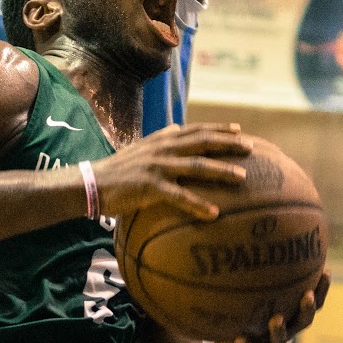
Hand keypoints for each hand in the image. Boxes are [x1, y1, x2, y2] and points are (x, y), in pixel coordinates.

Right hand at [94, 123, 250, 221]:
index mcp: (161, 140)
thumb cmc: (118, 170)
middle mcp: (162, 149)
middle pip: (201, 142)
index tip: (238, 129)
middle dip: (228, 143)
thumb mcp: (141, 149)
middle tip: (251, 147)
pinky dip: (197, 204)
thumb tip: (177, 129)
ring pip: (196, 166)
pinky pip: (179, 196)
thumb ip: (160, 139)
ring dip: (221, 170)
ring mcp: (157, 167)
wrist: (92, 183)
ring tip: (242, 177)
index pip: (195, 130)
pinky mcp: (150, 187)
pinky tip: (213, 214)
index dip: (217, 128)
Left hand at [207, 272, 329, 342]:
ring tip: (275, 319)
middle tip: (307, 295)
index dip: (322, 289)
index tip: (327, 270)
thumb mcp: (253, 292)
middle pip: (303, 321)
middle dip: (307, 308)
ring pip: (279, 340)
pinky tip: (239, 338)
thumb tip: (263, 230)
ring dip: (279, 329)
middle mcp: (285, 329)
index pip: (313, 301)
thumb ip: (260, 271)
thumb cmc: (246, 314)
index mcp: (290, 313)